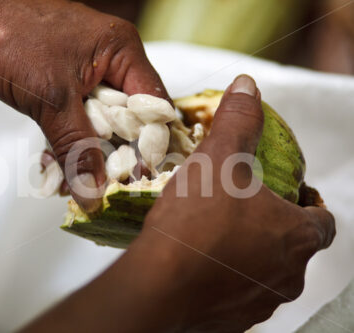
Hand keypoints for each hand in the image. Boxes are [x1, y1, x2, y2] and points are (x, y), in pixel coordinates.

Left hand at [0, 0, 169, 210]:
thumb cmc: (9, 40)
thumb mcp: (51, 99)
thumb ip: (77, 148)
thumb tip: (93, 194)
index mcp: (121, 50)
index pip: (153, 105)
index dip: (150, 145)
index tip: (138, 178)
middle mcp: (109, 60)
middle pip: (128, 118)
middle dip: (114, 154)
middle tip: (105, 186)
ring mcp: (85, 71)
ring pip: (99, 122)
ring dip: (86, 151)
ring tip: (76, 182)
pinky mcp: (62, 83)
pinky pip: (76, 119)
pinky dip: (68, 141)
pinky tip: (54, 164)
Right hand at [130, 75, 335, 330]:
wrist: (158, 285)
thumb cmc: (194, 221)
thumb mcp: (218, 159)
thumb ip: (238, 120)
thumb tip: (248, 86)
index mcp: (296, 236)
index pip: (321, 219)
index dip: (305, 203)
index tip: (285, 195)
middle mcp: (288, 275)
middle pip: (291, 246)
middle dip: (270, 226)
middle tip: (238, 209)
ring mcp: (260, 302)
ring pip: (264, 271)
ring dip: (247, 253)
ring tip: (214, 234)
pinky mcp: (233, 321)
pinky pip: (237, 294)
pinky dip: (226, 278)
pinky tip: (199, 262)